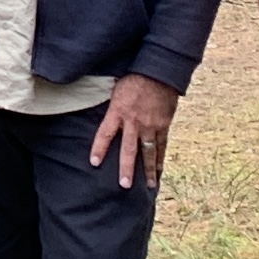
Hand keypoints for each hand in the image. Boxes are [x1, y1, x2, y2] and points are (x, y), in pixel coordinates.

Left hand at [88, 73, 180, 188]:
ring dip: (148, 170)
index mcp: (118, 112)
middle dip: (126, 168)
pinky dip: (160, 159)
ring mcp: (150, 125)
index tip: (94, 163)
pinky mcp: (163, 125)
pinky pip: (162, 145)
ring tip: (149, 186)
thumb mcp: (115, 91)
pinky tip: (159, 171)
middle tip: (124, 185)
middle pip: (129, 149)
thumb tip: (102, 119)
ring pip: (148, 152)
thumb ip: (111, 109)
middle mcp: (134, 122)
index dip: (99, 148)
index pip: (105, 133)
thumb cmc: (133, 79)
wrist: (158, 72)